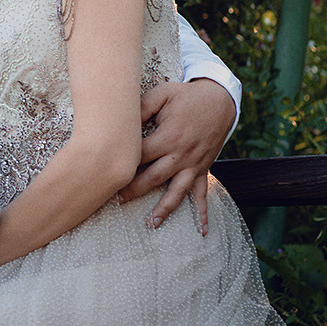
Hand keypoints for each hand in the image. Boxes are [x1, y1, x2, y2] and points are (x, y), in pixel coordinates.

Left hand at [118, 79, 235, 234]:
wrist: (220, 101)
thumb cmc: (186, 97)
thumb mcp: (163, 94)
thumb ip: (141, 107)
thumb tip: (121, 120)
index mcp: (169, 137)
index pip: (140, 155)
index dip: (123, 163)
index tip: (106, 170)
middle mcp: (181, 155)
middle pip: (153, 177)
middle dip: (133, 190)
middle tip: (115, 200)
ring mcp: (194, 165)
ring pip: (176, 191)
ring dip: (163, 209)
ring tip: (151, 224)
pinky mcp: (203, 169)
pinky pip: (203, 194)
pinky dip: (203, 213)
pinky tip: (203, 231)